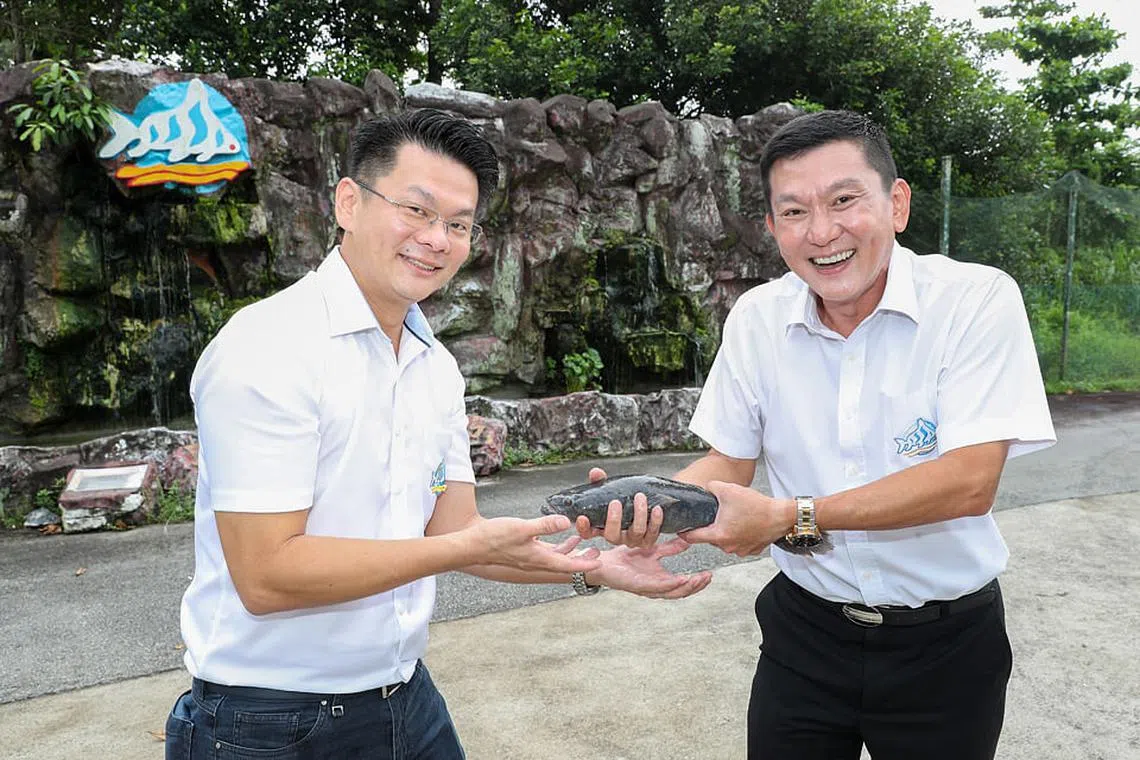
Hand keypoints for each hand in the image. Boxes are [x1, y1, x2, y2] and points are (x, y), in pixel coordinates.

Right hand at [469, 515, 601, 574]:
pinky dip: (555, 544)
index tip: (600, 561)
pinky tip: (557, 534)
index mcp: (539, 559)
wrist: (471, 545)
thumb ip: (545, 525)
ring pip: (555, 557)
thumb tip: (566, 522)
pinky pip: (545, 551)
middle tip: (597, 552)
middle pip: (565, 563)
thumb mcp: (522, 528)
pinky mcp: (523, 551)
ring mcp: (529, 557)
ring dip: (569, 550)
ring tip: (582, 540)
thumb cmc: (493, 538)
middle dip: (582, 558)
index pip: (568, 565)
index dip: (585, 564)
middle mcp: (536, 562)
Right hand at [574, 467, 663, 547]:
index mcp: (602, 527)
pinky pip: (652, 534)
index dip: (583, 528)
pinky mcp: (647, 540)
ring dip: (639, 515)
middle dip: (613, 520)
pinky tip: (657, 509)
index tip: (582, 518)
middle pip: (611, 536)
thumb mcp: (610, 490)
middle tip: (615, 502)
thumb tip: (596, 472)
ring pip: (635, 532)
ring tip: (639, 496)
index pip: (588, 533)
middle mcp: (616, 536)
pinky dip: (655, 522)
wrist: (647, 503)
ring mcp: (632, 540)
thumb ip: (601, 482)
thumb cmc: (623, 498)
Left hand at [591, 537, 711, 598]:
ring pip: (672, 593)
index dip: (697, 583)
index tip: (710, 575)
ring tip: (699, 580)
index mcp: (660, 580)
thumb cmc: (626, 558)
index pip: (683, 585)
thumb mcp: (652, 549)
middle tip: (708, 578)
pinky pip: (657, 587)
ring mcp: (648, 588)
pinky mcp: (638, 586)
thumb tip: (687, 541)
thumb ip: (669, 547)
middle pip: (681, 592)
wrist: (604, 561)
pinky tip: (680, 579)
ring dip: (687, 588)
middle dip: (697, 587)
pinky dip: (670, 585)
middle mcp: (656, 587)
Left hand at [682, 481, 793, 556]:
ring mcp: (740, 550)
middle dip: (710, 527)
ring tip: (733, 516)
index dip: (684, 532)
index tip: (680, 529)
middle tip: (715, 514)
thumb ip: (711, 487)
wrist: (781, 516)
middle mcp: (728, 546)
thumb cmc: (757, 506)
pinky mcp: (752, 549)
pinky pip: (739, 542)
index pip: (692, 538)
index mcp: (718, 535)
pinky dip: (739, 534)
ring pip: (725, 540)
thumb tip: (706, 487)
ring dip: (725, 530)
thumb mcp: (728, 489)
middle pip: (710, 538)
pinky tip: (744, 522)